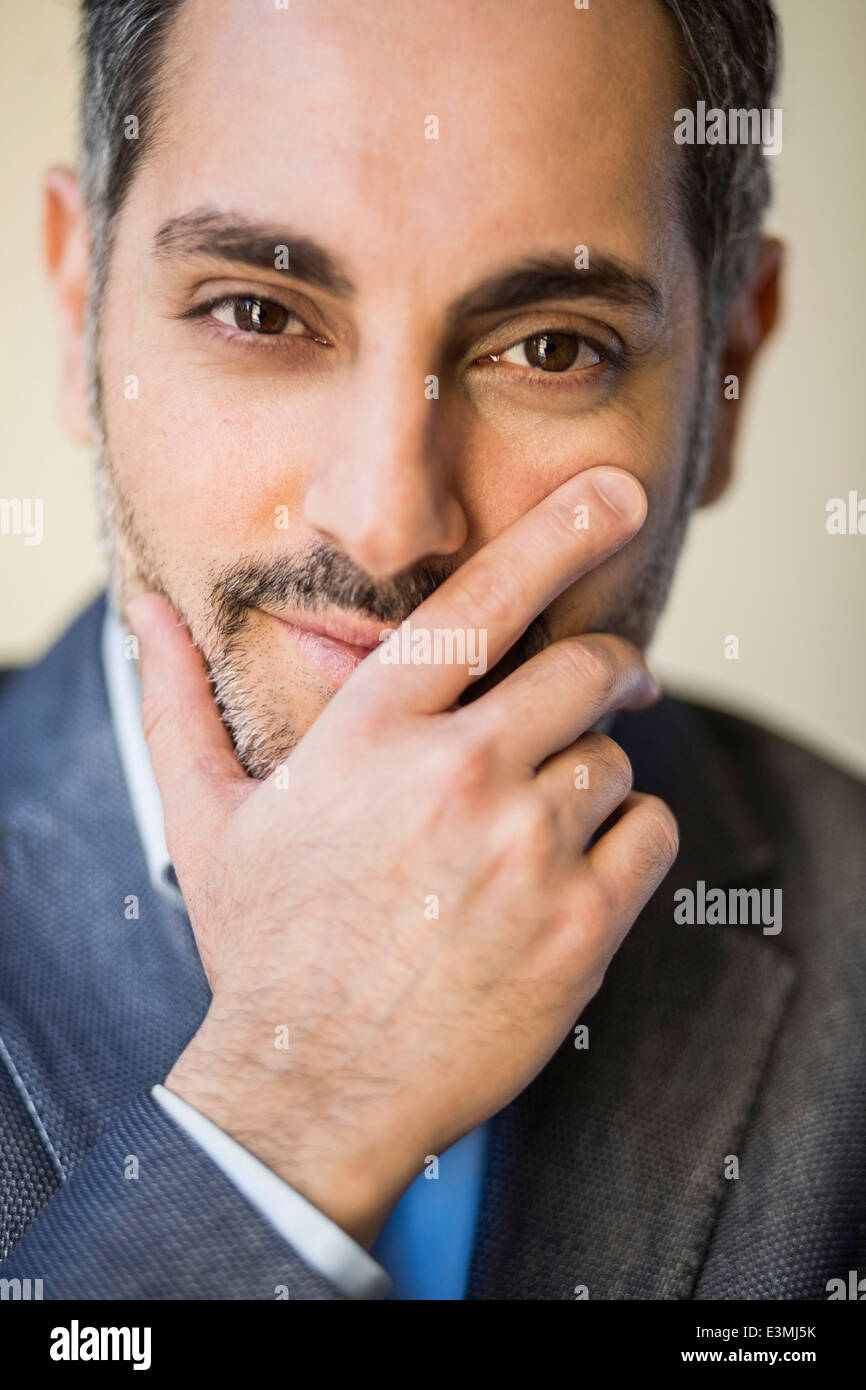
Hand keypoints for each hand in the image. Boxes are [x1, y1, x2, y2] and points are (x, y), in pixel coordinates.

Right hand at [129, 466, 677, 1247]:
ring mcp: (525, 850)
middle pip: (588, 671)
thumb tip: (141, 613)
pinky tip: (572, 876)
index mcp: (372, 735)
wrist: (312, 1089)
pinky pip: (650, 833)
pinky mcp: (580, 924)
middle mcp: (457, 775)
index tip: (616, 495)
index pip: (481, 604)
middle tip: (606, 687)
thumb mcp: (206, 820)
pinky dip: (628, 841)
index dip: (558, 534)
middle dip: (606, 672)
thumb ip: (177, 703)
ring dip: (593, 777)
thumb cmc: (266, 948)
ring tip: (538, 828)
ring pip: (616, 758)